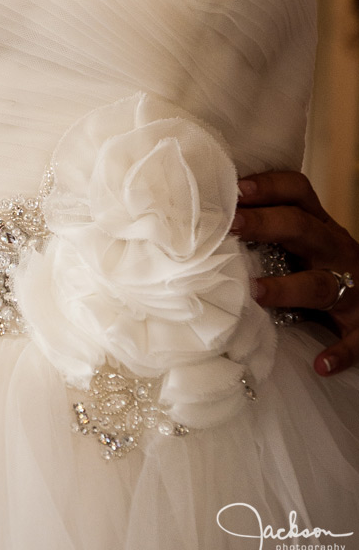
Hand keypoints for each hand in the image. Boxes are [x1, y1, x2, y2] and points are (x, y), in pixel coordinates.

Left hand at [231, 171, 358, 376]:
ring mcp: (352, 287)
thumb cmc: (326, 266)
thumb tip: (204, 227)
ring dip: (288, 288)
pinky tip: (321, 363)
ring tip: (255, 293)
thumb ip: (268, 233)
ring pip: (321, 283)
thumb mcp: (305, 242)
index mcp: (319, 226)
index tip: (234, 188)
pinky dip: (340, 351)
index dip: (268, 186)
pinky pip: (356, 338)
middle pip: (303, 228)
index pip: (297, 192)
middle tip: (232, 224)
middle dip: (266, 223)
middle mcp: (335, 249)